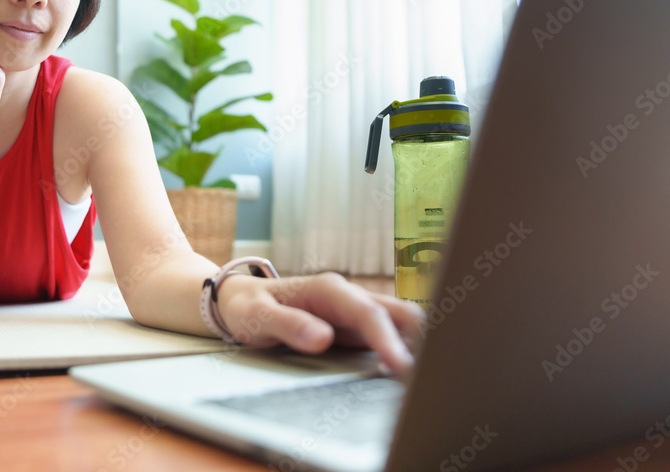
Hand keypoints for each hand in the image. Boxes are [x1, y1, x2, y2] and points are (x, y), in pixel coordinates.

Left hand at [216, 272, 424, 374]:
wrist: (240, 300)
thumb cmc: (248, 307)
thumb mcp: (258, 316)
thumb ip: (288, 325)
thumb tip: (322, 338)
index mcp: (329, 289)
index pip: (368, 313)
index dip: (388, 339)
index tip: (402, 366)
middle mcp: (348, 296)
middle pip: (398, 312)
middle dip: (420, 339)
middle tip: (428, 376)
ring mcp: (355, 311)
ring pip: (400, 322)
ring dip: (416, 345)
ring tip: (424, 380)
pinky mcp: (356, 327)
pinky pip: (389, 335)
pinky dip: (403, 350)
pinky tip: (406, 375)